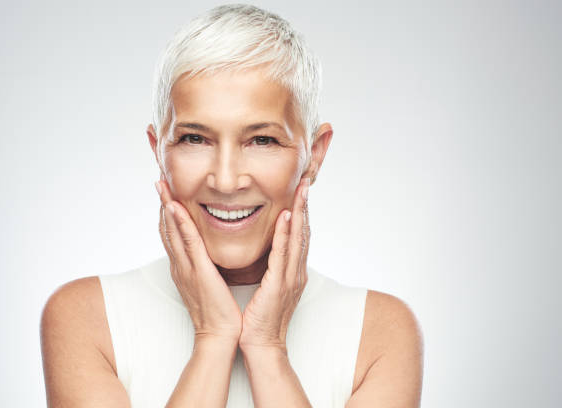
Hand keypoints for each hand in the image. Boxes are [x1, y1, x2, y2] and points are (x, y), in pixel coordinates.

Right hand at [156, 176, 242, 343]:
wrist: (219, 334)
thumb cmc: (218, 312)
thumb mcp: (208, 284)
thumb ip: (205, 267)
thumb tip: (208, 254)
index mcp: (184, 267)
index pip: (172, 234)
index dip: (168, 212)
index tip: (167, 192)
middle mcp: (180, 265)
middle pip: (166, 228)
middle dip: (162, 203)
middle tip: (158, 180)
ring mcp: (186, 267)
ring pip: (172, 231)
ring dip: (166, 206)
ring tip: (161, 185)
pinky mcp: (197, 271)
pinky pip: (187, 242)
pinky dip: (179, 223)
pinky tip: (174, 207)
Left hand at [238, 177, 310, 354]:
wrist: (261, 345)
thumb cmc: (261, 318)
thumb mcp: (270, 287)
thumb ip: (274, 268)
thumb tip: (271, 251)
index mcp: (293, 272)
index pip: (300, 236)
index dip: (302, 212)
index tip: (300, 191)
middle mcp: (296, 272)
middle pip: (304, 232)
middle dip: (305, 206)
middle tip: (306, 181)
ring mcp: (291, 278)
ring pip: (298, 239)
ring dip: (301, 212)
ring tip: (301, 190)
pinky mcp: (280, 286)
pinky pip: (283, 255)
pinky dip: (287, 234)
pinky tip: (287, 217)